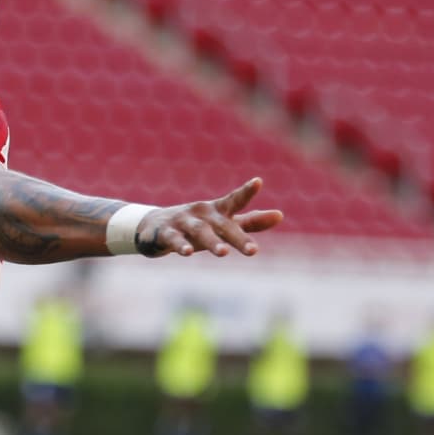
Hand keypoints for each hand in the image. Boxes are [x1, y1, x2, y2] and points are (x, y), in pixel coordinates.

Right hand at [134, 177, 282, 257]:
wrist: (153, 228)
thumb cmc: (197, 226)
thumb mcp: (223, 224)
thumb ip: (251, 222)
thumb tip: (280, 215)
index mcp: (217, 211)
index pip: (234, 200)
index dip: (246, 192)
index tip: (258, 182)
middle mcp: (201, 214)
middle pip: (222, 224)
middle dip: (237, 237)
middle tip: (253, 251)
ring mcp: (182, 222)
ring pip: (199, 232)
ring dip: (211, 241)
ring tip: (224, 253)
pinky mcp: (165, 233)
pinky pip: (173, 239)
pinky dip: (180, 245)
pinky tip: (187, 253)